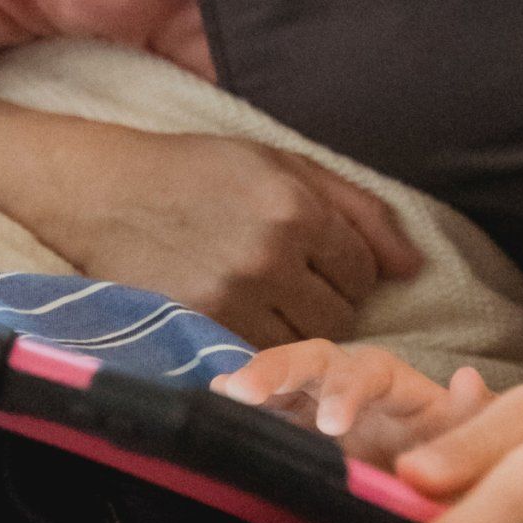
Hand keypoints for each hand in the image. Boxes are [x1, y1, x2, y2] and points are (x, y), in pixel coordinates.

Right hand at [28, 126, 422, 346]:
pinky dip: (260, 344)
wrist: (108, 192)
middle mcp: (270, 255)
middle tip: (291, 280)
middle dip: (327, 301)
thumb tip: (414, 268)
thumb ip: (361, 211)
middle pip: (342, 315)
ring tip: (265, 298)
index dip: (349, 269)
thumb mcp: (287, 166)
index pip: (365, 271)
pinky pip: (260, 356)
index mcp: (297, 208)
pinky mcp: (198, 328)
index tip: (319, 259)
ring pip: (303, 343)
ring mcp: (232, 297)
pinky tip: (240, 315)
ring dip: (296, 328)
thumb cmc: (204, 171)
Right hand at [211, 340, 492, 468]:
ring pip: (279, 381)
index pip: (369, 373)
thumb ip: (472, 417)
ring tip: (219, 394)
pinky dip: (238, 410)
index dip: (346, 391)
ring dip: (250, 383)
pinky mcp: (290, 433)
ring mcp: (314, 406)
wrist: (428, 495)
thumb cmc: (449, 459)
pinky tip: (212, 406)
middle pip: (312, 361)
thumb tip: (468, 380)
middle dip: (277, 370)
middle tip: (243, 393)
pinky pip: (262, 415)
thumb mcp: (470, 441)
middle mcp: (348, 385)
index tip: (330, 427)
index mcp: (394, 388)